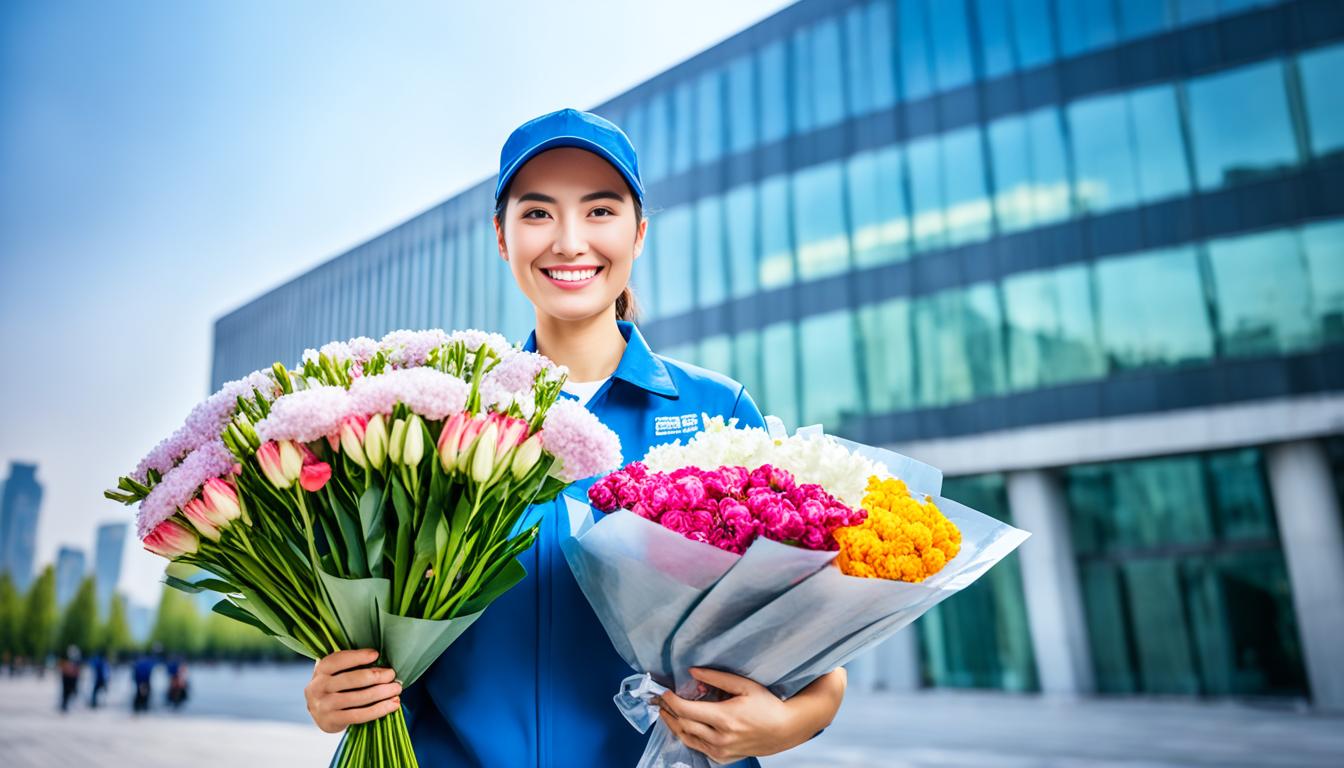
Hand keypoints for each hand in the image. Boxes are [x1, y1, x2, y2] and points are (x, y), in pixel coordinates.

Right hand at [304, 648, 402, 732]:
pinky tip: (393, 705)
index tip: (376, 654)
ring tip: (396, 689)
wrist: (320, 712)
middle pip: (352, 680)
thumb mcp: (335, 671)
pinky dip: (379, 710)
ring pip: (358, 698)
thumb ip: (350, 664)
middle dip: (376, 676)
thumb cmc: (335, 685)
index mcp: (321, 669)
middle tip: (392, 674)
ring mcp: (324, 706)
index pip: (339, 660)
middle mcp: (318, 687)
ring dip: (382, 693)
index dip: (358, 657)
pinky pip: (359, 715)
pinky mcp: (331, 721)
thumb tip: (380, 659)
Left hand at [655, 667, 845, 763]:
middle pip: (683, 725)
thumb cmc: (767, 705)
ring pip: (686, 739)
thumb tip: (692, 672)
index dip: (671, 700)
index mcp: (724, 718)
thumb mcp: (744, 686)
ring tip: (666, 713)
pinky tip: (683, 726)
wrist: (784, 730)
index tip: (664, 692)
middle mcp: (720, 738)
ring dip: (674, 725)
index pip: (686, 710)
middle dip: (668, 711)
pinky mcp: (723, 758)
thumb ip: (716, 678)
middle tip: (660, 700)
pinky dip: (687, 736)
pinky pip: (698, 748)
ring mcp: (721, 751)